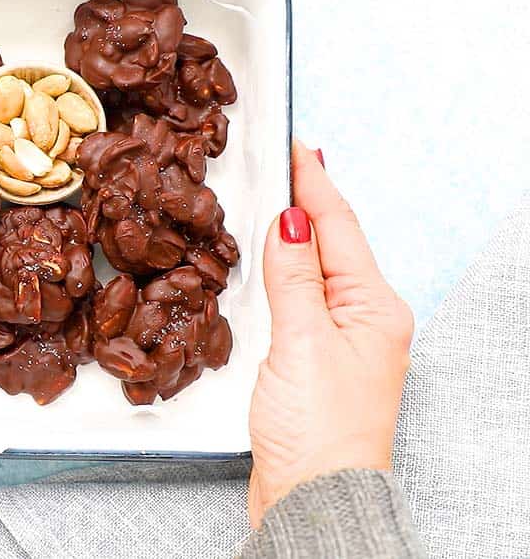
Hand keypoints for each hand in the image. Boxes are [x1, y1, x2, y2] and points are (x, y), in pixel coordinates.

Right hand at [248, 142, 413, 526]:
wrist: (313, 496)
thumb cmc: (317, 429)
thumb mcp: (302, 342)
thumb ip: (294, 278)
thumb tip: (292, 221)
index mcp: (372, 307)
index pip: (338, 227)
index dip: (315, 183)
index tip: (298, 144)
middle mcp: (364, 319)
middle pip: (332, 244)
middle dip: (307, 202)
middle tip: (282, 161)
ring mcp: (341, 342)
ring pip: (315, 271)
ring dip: (295, 235)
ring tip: (274, 200)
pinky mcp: (315, 362)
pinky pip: (300, 300)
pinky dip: (283, 274)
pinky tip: (268, 267)